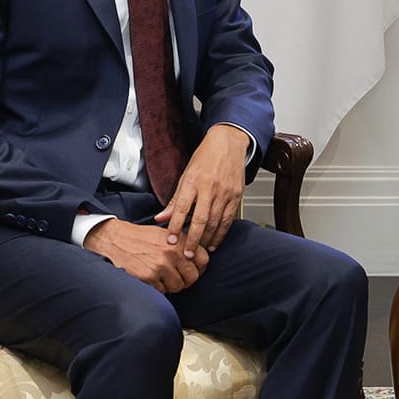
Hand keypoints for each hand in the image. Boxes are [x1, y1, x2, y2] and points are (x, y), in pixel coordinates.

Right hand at [85, 218, 207, 292]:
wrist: (115, 240)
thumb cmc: (140, 237)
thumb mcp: (166, 234)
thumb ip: (183, 245)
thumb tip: (198, 259)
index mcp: (178, 241)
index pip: (203, 260)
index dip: (200, 267)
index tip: (194, 269)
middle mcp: (172, 253)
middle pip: (192, 277)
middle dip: (186, 279)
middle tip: (176, 276)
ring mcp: (160, 266)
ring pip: (178, 286)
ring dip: (171, 285)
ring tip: (162, 276)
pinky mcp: (148, 278)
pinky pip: (162, 291)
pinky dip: (158, 288)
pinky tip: (151, 278)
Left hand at [156, 123, 250, 253]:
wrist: (228, 143)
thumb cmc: (205, 158)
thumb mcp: (186, 175)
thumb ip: (175, 200)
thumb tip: (161, 218)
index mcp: (193, 182)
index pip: (182, 209)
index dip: (175, 227)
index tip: (170, 241)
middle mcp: (210, 188)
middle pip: (200, 220)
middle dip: (192, 240)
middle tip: (186, 255)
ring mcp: (225, 193)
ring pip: (216, 223)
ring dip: (206, 240)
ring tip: (199, 252)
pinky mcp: (236, 196)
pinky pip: (228, 220)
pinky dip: (221, 234)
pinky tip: (214, 242)